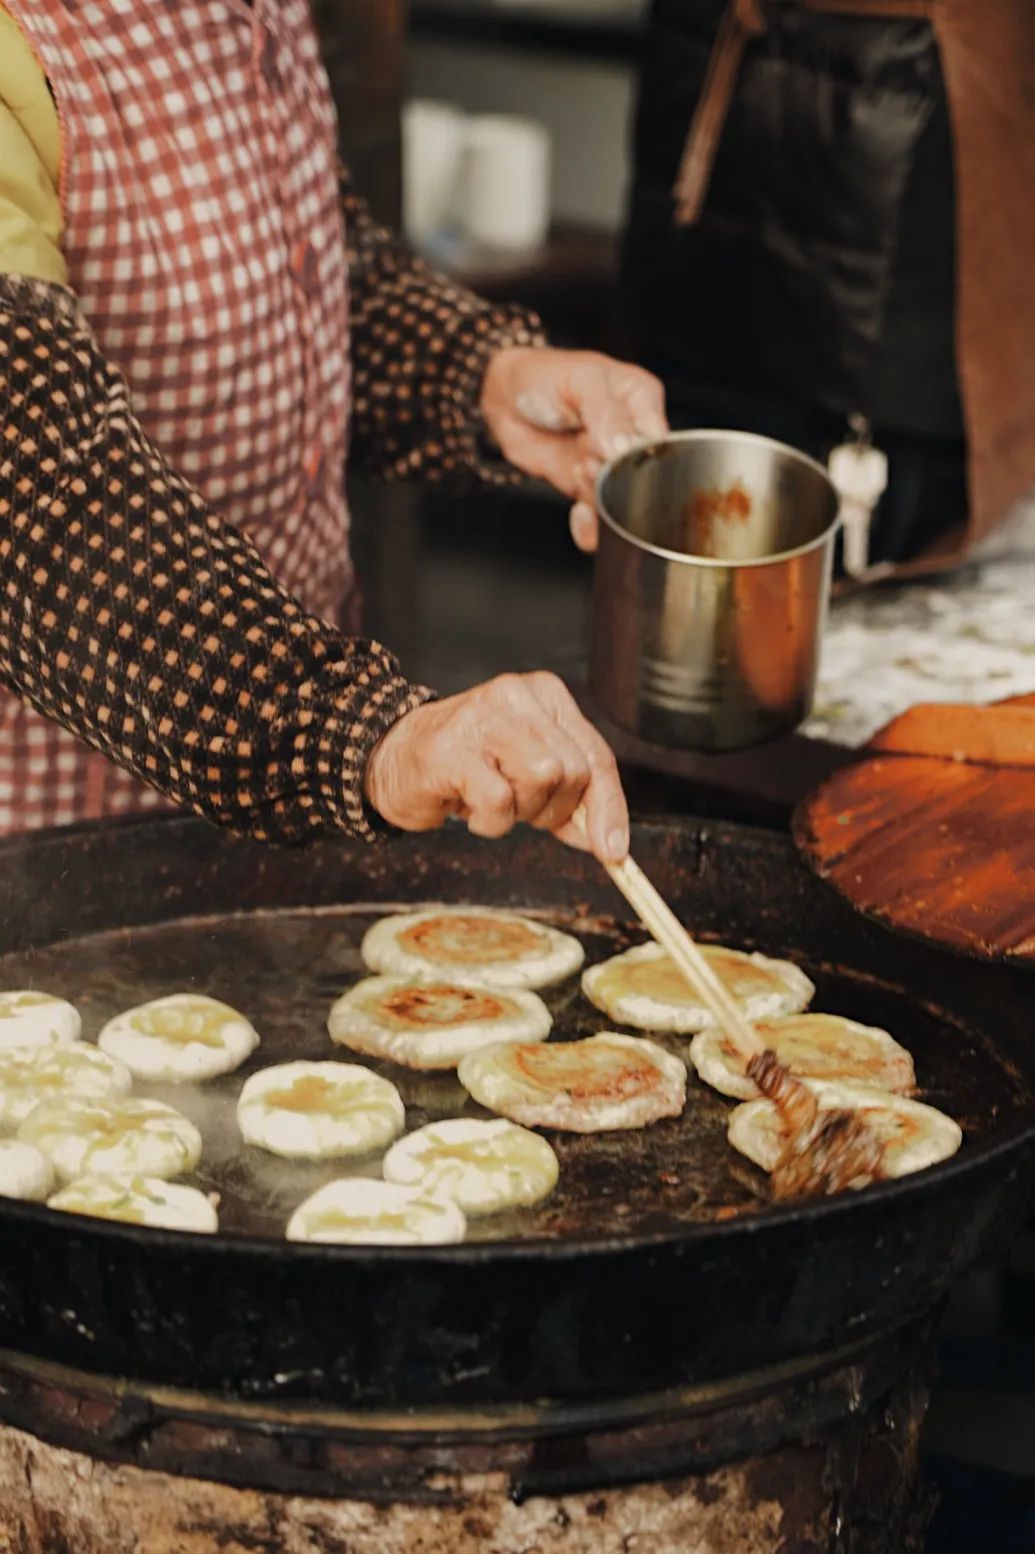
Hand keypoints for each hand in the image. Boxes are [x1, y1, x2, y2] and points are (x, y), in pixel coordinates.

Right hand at [364, 672, 628, 863]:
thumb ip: (569, 801)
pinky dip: (490, 822)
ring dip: (520, 812)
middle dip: (553, 810)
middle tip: (520, 811)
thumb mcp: (526, 775)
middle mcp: (515, 695)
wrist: (391, 758)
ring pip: (543, 777)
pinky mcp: (450, 749)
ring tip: (491, 802)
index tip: (614, 853)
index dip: (609, 808)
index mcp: (544, 695)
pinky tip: (467, 807)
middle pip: (573, 771)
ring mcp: (481, 717)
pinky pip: (499, 801)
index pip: (596, 755)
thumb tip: (608, 844)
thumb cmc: (465, 766)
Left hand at [480, 346, 667, 552]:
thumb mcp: (580, 380)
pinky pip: (598, 515)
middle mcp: (632, 434)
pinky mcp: (588, 487)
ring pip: (621, 498)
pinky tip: (579, 516)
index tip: (611, 454)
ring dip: (599, 497)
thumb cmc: (544, 375)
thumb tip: (623, 448)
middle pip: (642, 474)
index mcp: (642, 400)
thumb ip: (606, 412)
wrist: (505, 400)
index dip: (638, 455)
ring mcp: (610, 463)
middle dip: (615, 478)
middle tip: (588, 462)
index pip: (659, 438)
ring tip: (577, 471)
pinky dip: (591, 526)